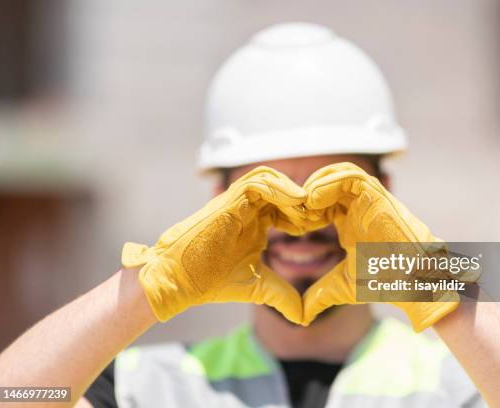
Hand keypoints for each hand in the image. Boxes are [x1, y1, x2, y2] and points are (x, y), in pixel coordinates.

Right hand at [121, 166, 306, 322]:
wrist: (179, 281)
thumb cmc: (212, 281)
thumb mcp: (259, 287)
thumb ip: (282, 295)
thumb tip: (304, 317)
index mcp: (256, 223)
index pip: (287, 207)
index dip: (305, 214)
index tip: (319, 228)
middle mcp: (247, 209)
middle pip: (281, 188)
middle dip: (302, 201)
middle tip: (318, 217)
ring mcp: (237, 203)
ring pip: (270, 178)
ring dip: (291, 192)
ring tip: (307, 211)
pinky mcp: (228, 201)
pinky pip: (257, 183)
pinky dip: (279, 189)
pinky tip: (296, 204)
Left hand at [301, 162, 459, 330]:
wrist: (414, 282)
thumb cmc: (384, 283)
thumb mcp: (343, 287)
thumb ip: (320, 295)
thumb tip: (299, 317)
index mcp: (349, 221)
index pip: (320, 203)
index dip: (302, 211)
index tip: (288, 226)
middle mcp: (358, 206)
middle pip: (326, 183)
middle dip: (306, 194)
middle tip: (291, 212)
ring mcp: (369, 199)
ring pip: (338, 174)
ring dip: (316, 184)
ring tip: (302, 203)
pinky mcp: (378, 196)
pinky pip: (351, 177)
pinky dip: (330, 182)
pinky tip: (314, 200)